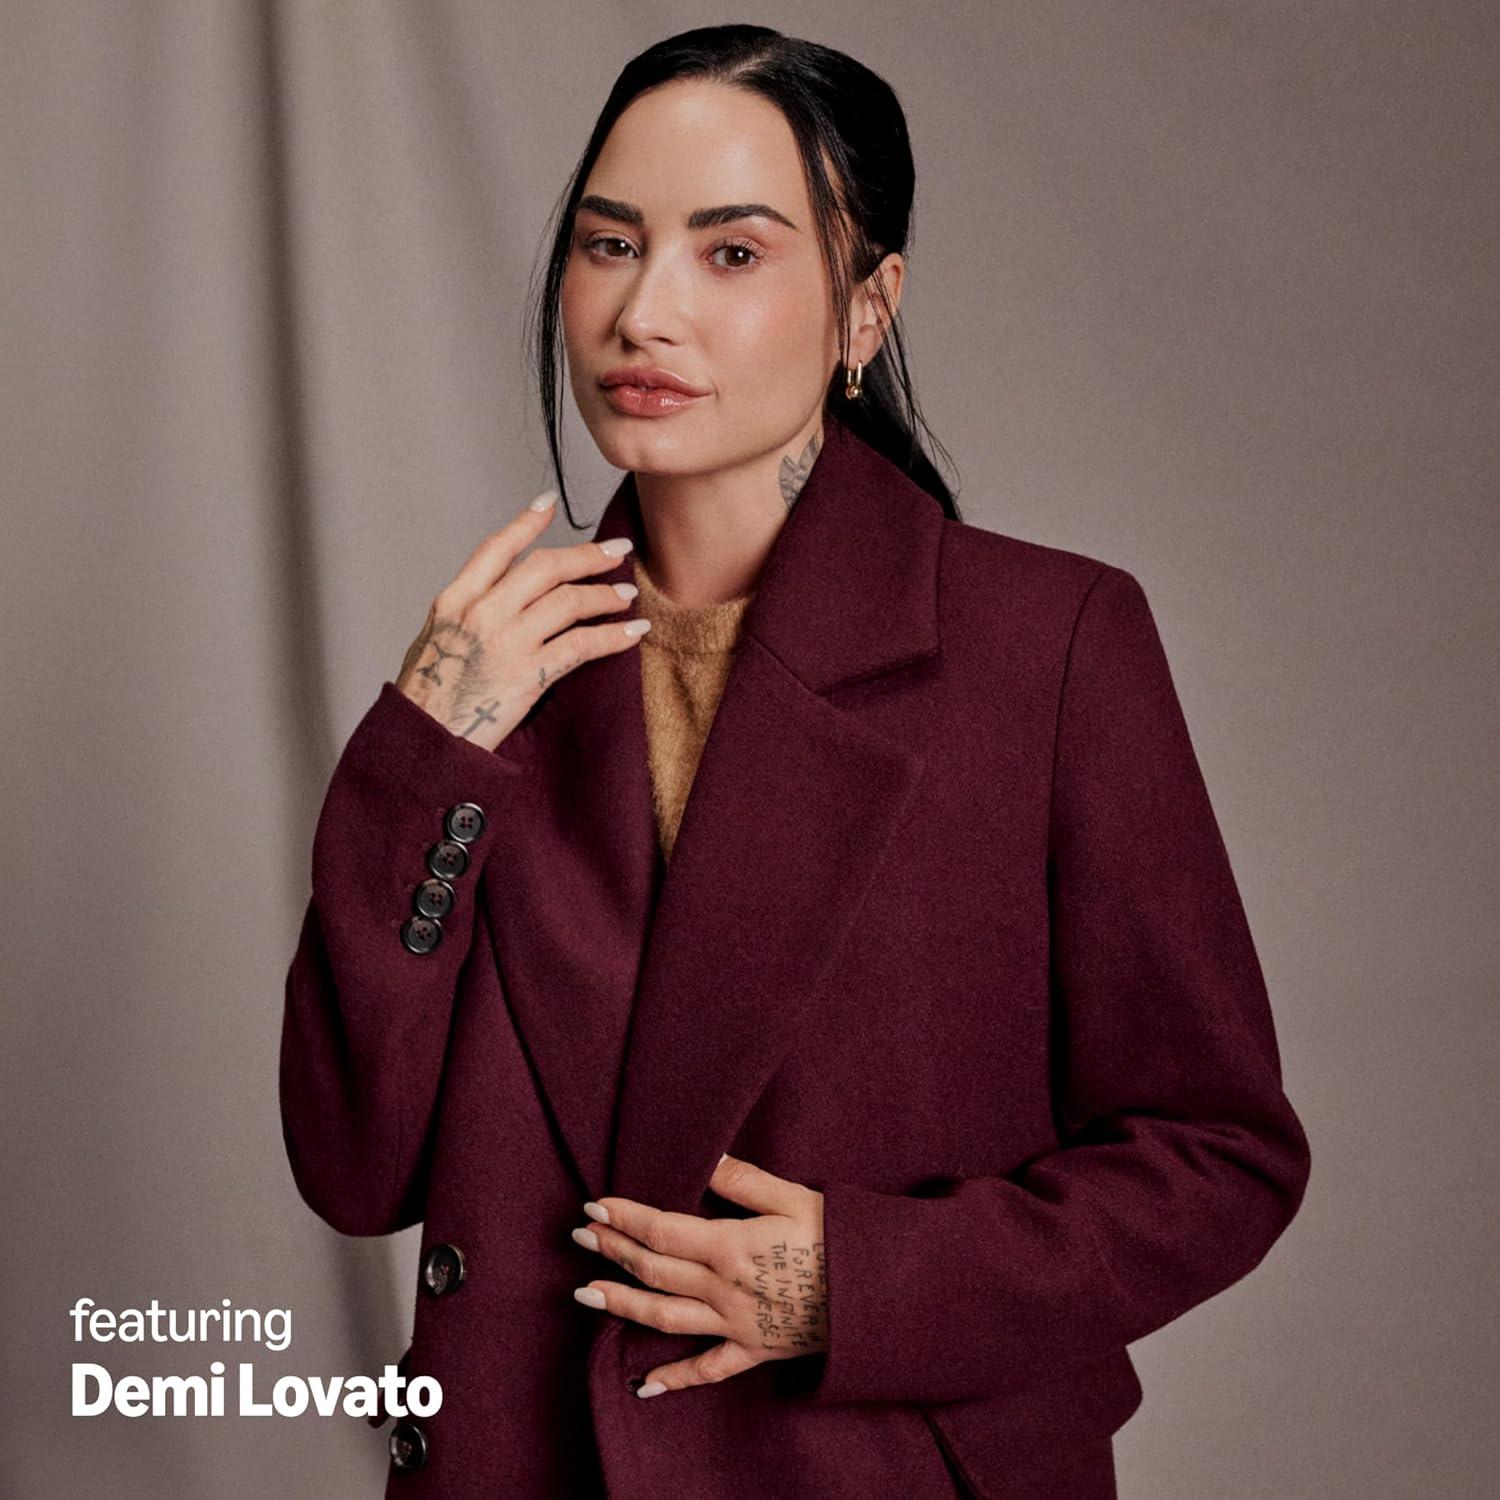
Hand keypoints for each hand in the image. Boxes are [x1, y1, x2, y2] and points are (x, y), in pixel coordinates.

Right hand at [394, 488, 648, 752]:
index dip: (525, 522)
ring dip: (604, 594)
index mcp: (453, 601)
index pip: (496, 548)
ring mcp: (506, 643)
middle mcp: (481, 614)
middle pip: (544, 567)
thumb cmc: (427, 698)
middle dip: (587, 555)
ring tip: (626, 594)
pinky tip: (633, 632)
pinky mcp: (528, 675)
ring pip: (568, 601)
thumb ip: (467, 612)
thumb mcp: (434, 640)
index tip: (549, 504)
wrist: (423, 741)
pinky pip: (581, 646)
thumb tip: (501, 593)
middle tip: (616, 551)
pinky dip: (613, 637)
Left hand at [570, 1153, 827, 1397]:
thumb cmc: (840, 1237)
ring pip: (664, 1318)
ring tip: (584, 1294)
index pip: (661, 1230)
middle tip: (579, 1235)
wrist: (879, 1294)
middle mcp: (724, 1289)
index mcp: (730, 1246)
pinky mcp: (753, 1350)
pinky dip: (674, 1380)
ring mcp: (735, 1324)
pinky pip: (707, 1370)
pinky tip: (644, 1386)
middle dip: (612, 1250)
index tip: (595, 1205)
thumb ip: (743, 1179)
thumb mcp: (793, 1196)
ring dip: (621, 1305)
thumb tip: (704, 1157)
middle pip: (654, 1270)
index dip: (624, 1218)